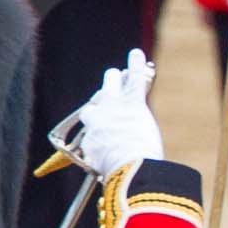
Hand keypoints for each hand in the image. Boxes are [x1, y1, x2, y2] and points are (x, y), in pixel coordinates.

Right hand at [76, 47, 162, 176]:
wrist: (128, 167)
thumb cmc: (119, 173)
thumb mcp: (104, 168)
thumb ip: (104, 161)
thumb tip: (106, 171)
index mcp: (89, 134)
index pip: (90, 120)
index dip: (99, 121)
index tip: (105, 125)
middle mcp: (97, 116)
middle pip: (97, 98)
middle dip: (104, 97)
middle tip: (112, 99)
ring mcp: (114, 105)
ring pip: (111, 81)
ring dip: (115, 78)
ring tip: (119, 74)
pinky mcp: (132, 100)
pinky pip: (134, 77)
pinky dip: (136, 64)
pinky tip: (137, 54)